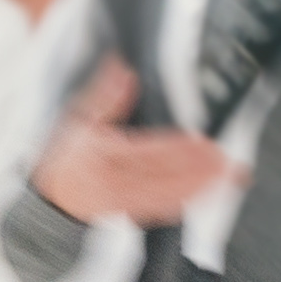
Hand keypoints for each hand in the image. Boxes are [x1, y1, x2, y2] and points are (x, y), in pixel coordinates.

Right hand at [31, 57, 247, 229]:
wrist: (54, 196)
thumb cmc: (67, 156)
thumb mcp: (78, 117)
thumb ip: (104, 94)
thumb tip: (122, 69)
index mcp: (104, 155)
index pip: (146, 152)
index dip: (177, 149)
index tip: (201, 142)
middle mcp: (115, 182)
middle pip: (162, 176)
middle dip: (197, 169)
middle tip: (225, 161)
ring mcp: (125, 201)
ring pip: (167, 195)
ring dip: (200, 187)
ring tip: (226, 176)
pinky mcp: (133, 212)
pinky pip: (162, 210)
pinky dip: (187, 202)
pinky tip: (207, 193)